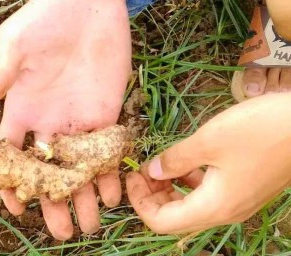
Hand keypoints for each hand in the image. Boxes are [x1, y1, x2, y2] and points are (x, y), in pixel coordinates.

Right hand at [0, 0, 131, 239]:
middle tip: (59, 232)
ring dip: (83, 198)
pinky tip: (113, 195)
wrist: (87, 3)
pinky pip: (107, 151)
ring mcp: (77, 120)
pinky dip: (110, 174)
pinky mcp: (107, 114)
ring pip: (78, 169)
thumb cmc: (44, 19)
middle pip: (47, 172)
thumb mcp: (14, 46)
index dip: (11, 181)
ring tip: (88, 226)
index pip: (11, 155)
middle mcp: (47, 122)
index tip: (16, 206)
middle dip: (52, 202)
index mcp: (20, 109)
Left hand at [127, 93, 290, 233]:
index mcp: (213, 207)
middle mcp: (225, 212)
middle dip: (152, 196)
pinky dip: (191, 181)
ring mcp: (238, 202)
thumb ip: (176, 159)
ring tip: (161, 162)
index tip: (132, 175)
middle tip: (142, 169)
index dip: (139, 202)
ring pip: (191, 205)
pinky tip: (188, 159)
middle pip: (174, 218)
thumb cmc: (260, 131)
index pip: (160, 222)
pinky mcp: (246, 189)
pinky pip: (209, 194)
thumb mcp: (209, 140)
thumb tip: (153, 170)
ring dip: (170, 188)